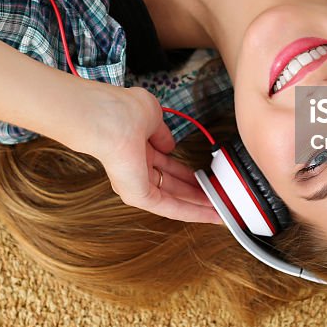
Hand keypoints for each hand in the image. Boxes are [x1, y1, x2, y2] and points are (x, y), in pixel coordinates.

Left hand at [81, 86, 221, 223]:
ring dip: (198, 205)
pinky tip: (212, 215)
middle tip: (218, 197)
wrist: (105, 120)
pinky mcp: (139, 196)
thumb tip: (169, 145)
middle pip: (171, 183)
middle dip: (195, 191)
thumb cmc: (122, 111)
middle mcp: (135, 167)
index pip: (166, 163)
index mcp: (137, 146)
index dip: (185, 170)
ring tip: (221, 209)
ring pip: (173, 198)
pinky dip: (193, 212)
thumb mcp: (150, 114)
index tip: (204, 175)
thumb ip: (161, 132)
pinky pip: (170, 208)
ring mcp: (136, 183)